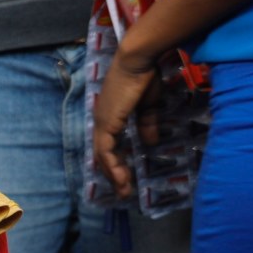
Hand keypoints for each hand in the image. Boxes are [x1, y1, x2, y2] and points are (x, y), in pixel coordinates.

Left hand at [91, 39, 164, 192]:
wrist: (138, 61)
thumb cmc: (144, 77)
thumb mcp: (148, 105)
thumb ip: (147, 123)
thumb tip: (150, 142)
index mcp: (110, 115)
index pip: (109, 144)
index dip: (116, 161)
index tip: (126, 176)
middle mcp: (102, 120)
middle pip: (103, 154)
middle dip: (114, 174)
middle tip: (125, 191)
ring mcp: (102, 122)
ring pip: (103, 156)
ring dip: (114, 175)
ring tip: (124, 191)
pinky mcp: (106, 123)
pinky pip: (106, 151)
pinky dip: (113, 167)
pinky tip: (122, 179)